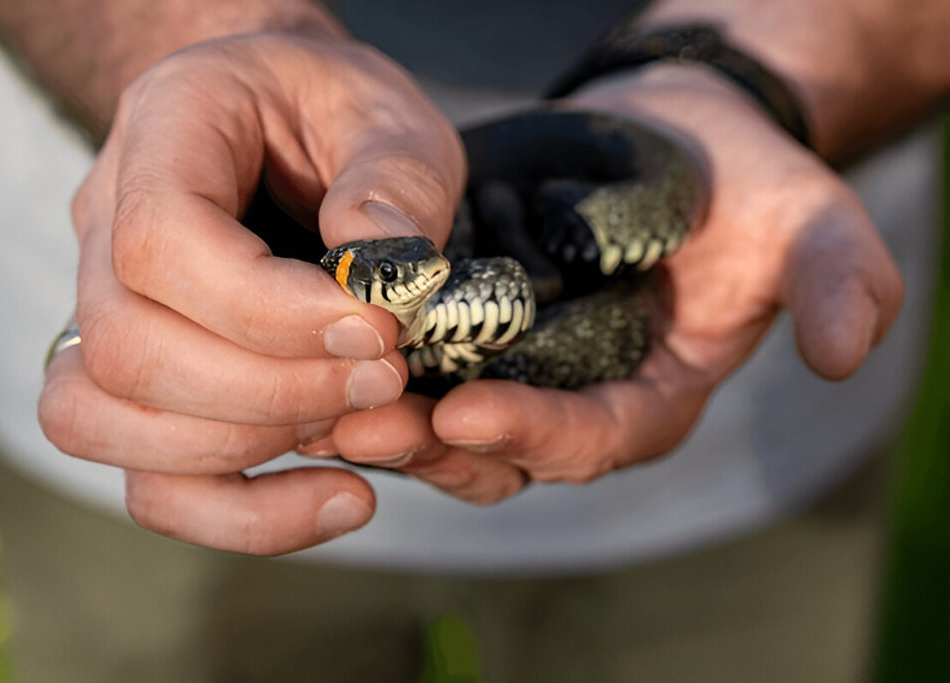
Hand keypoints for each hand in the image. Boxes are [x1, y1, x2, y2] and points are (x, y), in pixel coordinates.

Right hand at [38, 32, 464, 552]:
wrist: (291, 122)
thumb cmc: (338, 111)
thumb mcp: (389, 115)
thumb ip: (394, 180)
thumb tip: (384, 270)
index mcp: (163, 129)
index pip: (160, 243)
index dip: (266, 310)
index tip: (374, 330)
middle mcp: (105, 223)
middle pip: (127, 350)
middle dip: (272, 390)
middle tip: (384, 377)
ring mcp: (108, 305)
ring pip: (102, 423)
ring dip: (244, 451)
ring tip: (358, 427)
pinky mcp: (143, 383)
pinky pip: (151, 477)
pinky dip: (243, 513)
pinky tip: (346, 498)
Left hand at [330, 64, 903, 503]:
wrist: (674, 134)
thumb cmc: (744, 181)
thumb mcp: (806, 221)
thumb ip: (834, 279)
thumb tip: (843, 350)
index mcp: (650, 399)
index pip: (594, 440)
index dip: (536, 436)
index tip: (468, 413)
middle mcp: (575, 400)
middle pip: (501, 449)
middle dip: (433, 443)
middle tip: (363, 420)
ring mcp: (515, 368)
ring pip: (441, 419)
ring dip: (382, 414)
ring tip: (319, 391)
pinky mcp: (466, 328)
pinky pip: (410, 363)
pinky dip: (363, 364)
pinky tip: (314, 343)